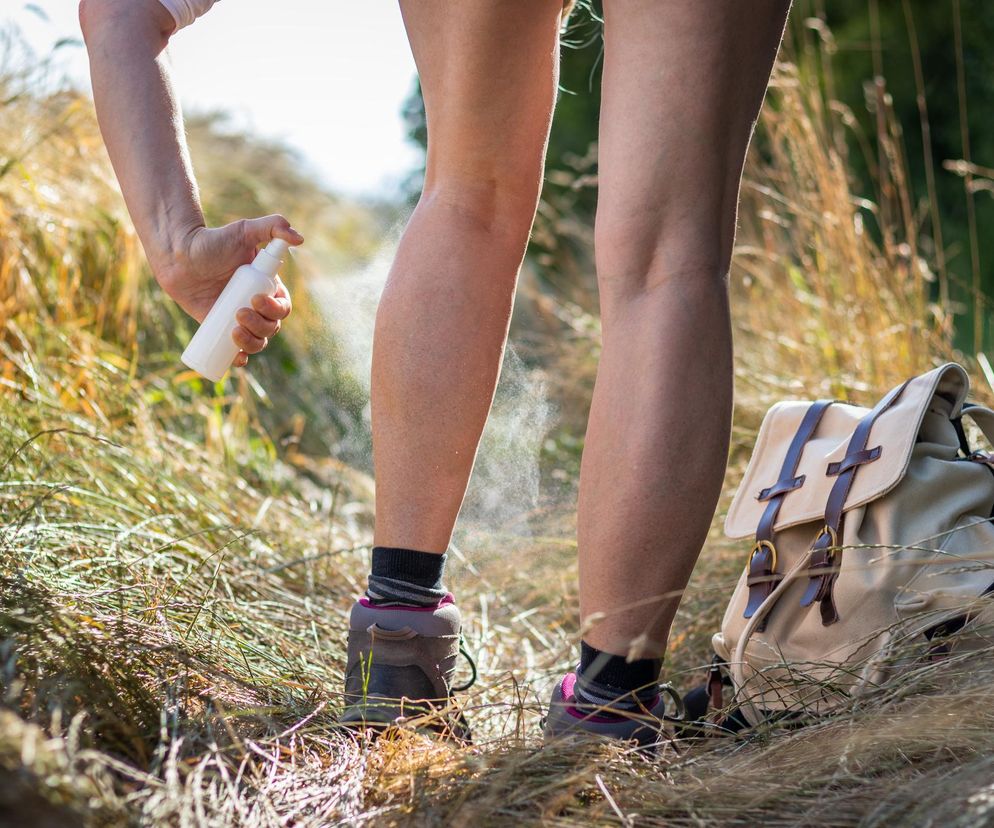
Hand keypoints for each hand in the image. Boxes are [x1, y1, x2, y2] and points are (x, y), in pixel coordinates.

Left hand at [156, 214, 303, 365]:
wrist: (179, 255)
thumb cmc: (212, 241)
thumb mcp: (244, 231)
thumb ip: (272, 225)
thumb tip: (299, 238)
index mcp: (267, 288)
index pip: (282, 307)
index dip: (275, 309)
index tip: (256, 299)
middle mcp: (256, 306)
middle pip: (271, 327)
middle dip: (260, 325)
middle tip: (239, 312)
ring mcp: (239, 320)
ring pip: (257, 341)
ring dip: (252, 342)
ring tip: (234, 331)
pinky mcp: (220, 329)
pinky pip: (237, 352)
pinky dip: (240, 359)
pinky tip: (238, 359)